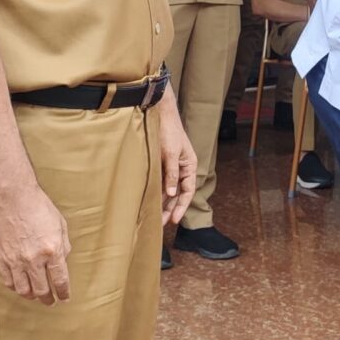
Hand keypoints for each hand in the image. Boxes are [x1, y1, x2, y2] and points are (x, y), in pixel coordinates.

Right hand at [0, 185, 72, 303]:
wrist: (13, 198)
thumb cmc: (39, 208)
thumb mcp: (60, 225)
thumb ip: (63, 247)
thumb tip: (62, 263)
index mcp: (52, 250)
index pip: (60, 281)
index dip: (63, 293)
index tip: (64, 298)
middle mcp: (34, 259)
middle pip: (41, 290)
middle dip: (48, 299)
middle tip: (50, 301)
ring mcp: (16, 260)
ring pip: (23, 290)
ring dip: (32, 296)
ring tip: (36, 295)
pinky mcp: (2, 258)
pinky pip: (9, 281)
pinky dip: (16, 287)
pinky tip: (21, 286)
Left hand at [158, 105, 197, 227]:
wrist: (159, 114)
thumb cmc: (168, 131)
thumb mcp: (171, 153)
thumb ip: (171, 173)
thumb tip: (172, 194)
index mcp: (190, 166)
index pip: (188, 191)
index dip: (181, 207)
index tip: (173, 220)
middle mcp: (182, 169)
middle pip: (178, 194)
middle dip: (170, 209)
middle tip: (161, 224)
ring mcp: (171, 168)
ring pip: (168, 190)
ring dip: (163, 204)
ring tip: (154, 218)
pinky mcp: (161, 165)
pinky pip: (160, 183)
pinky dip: (156, 193)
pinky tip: (150, 202)